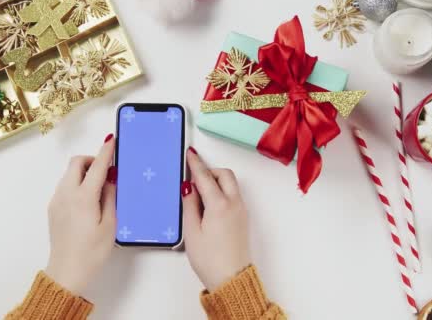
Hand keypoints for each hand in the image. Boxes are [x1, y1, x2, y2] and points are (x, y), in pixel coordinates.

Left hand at [45, 134, 116, 295]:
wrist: (67, 271)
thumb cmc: (92, 252)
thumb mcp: (110, 224)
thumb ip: (110, 196)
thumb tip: (110, 178)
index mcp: (83, 197)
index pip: (96, 166)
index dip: (106, 151)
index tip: (112, 140)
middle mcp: (66, 194)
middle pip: (76, 163)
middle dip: (91, 160)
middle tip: (106, 170)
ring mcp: (56, 200)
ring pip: (69, 174)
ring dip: (84, 172)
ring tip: (99, 188)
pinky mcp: (53, 208)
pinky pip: (65, 186)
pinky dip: (77, 183)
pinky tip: (88, 200)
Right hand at [182, 147, 250, 291]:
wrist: (231, 279)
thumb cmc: (210, 260)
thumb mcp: (192, 231)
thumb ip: (189, 204)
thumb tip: (188, 187)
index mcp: (220, 205)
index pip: (205, 176)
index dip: (196, 163)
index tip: (190, 153)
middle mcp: (234, 204)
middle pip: (224, 175)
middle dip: (210, 170)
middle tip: (193, 175)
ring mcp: (241, 211)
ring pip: (231, 184)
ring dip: (216, 181)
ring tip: (199, 193)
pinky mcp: (242, 219)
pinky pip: (233, 196)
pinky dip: (221, 192)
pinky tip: (208, 204)